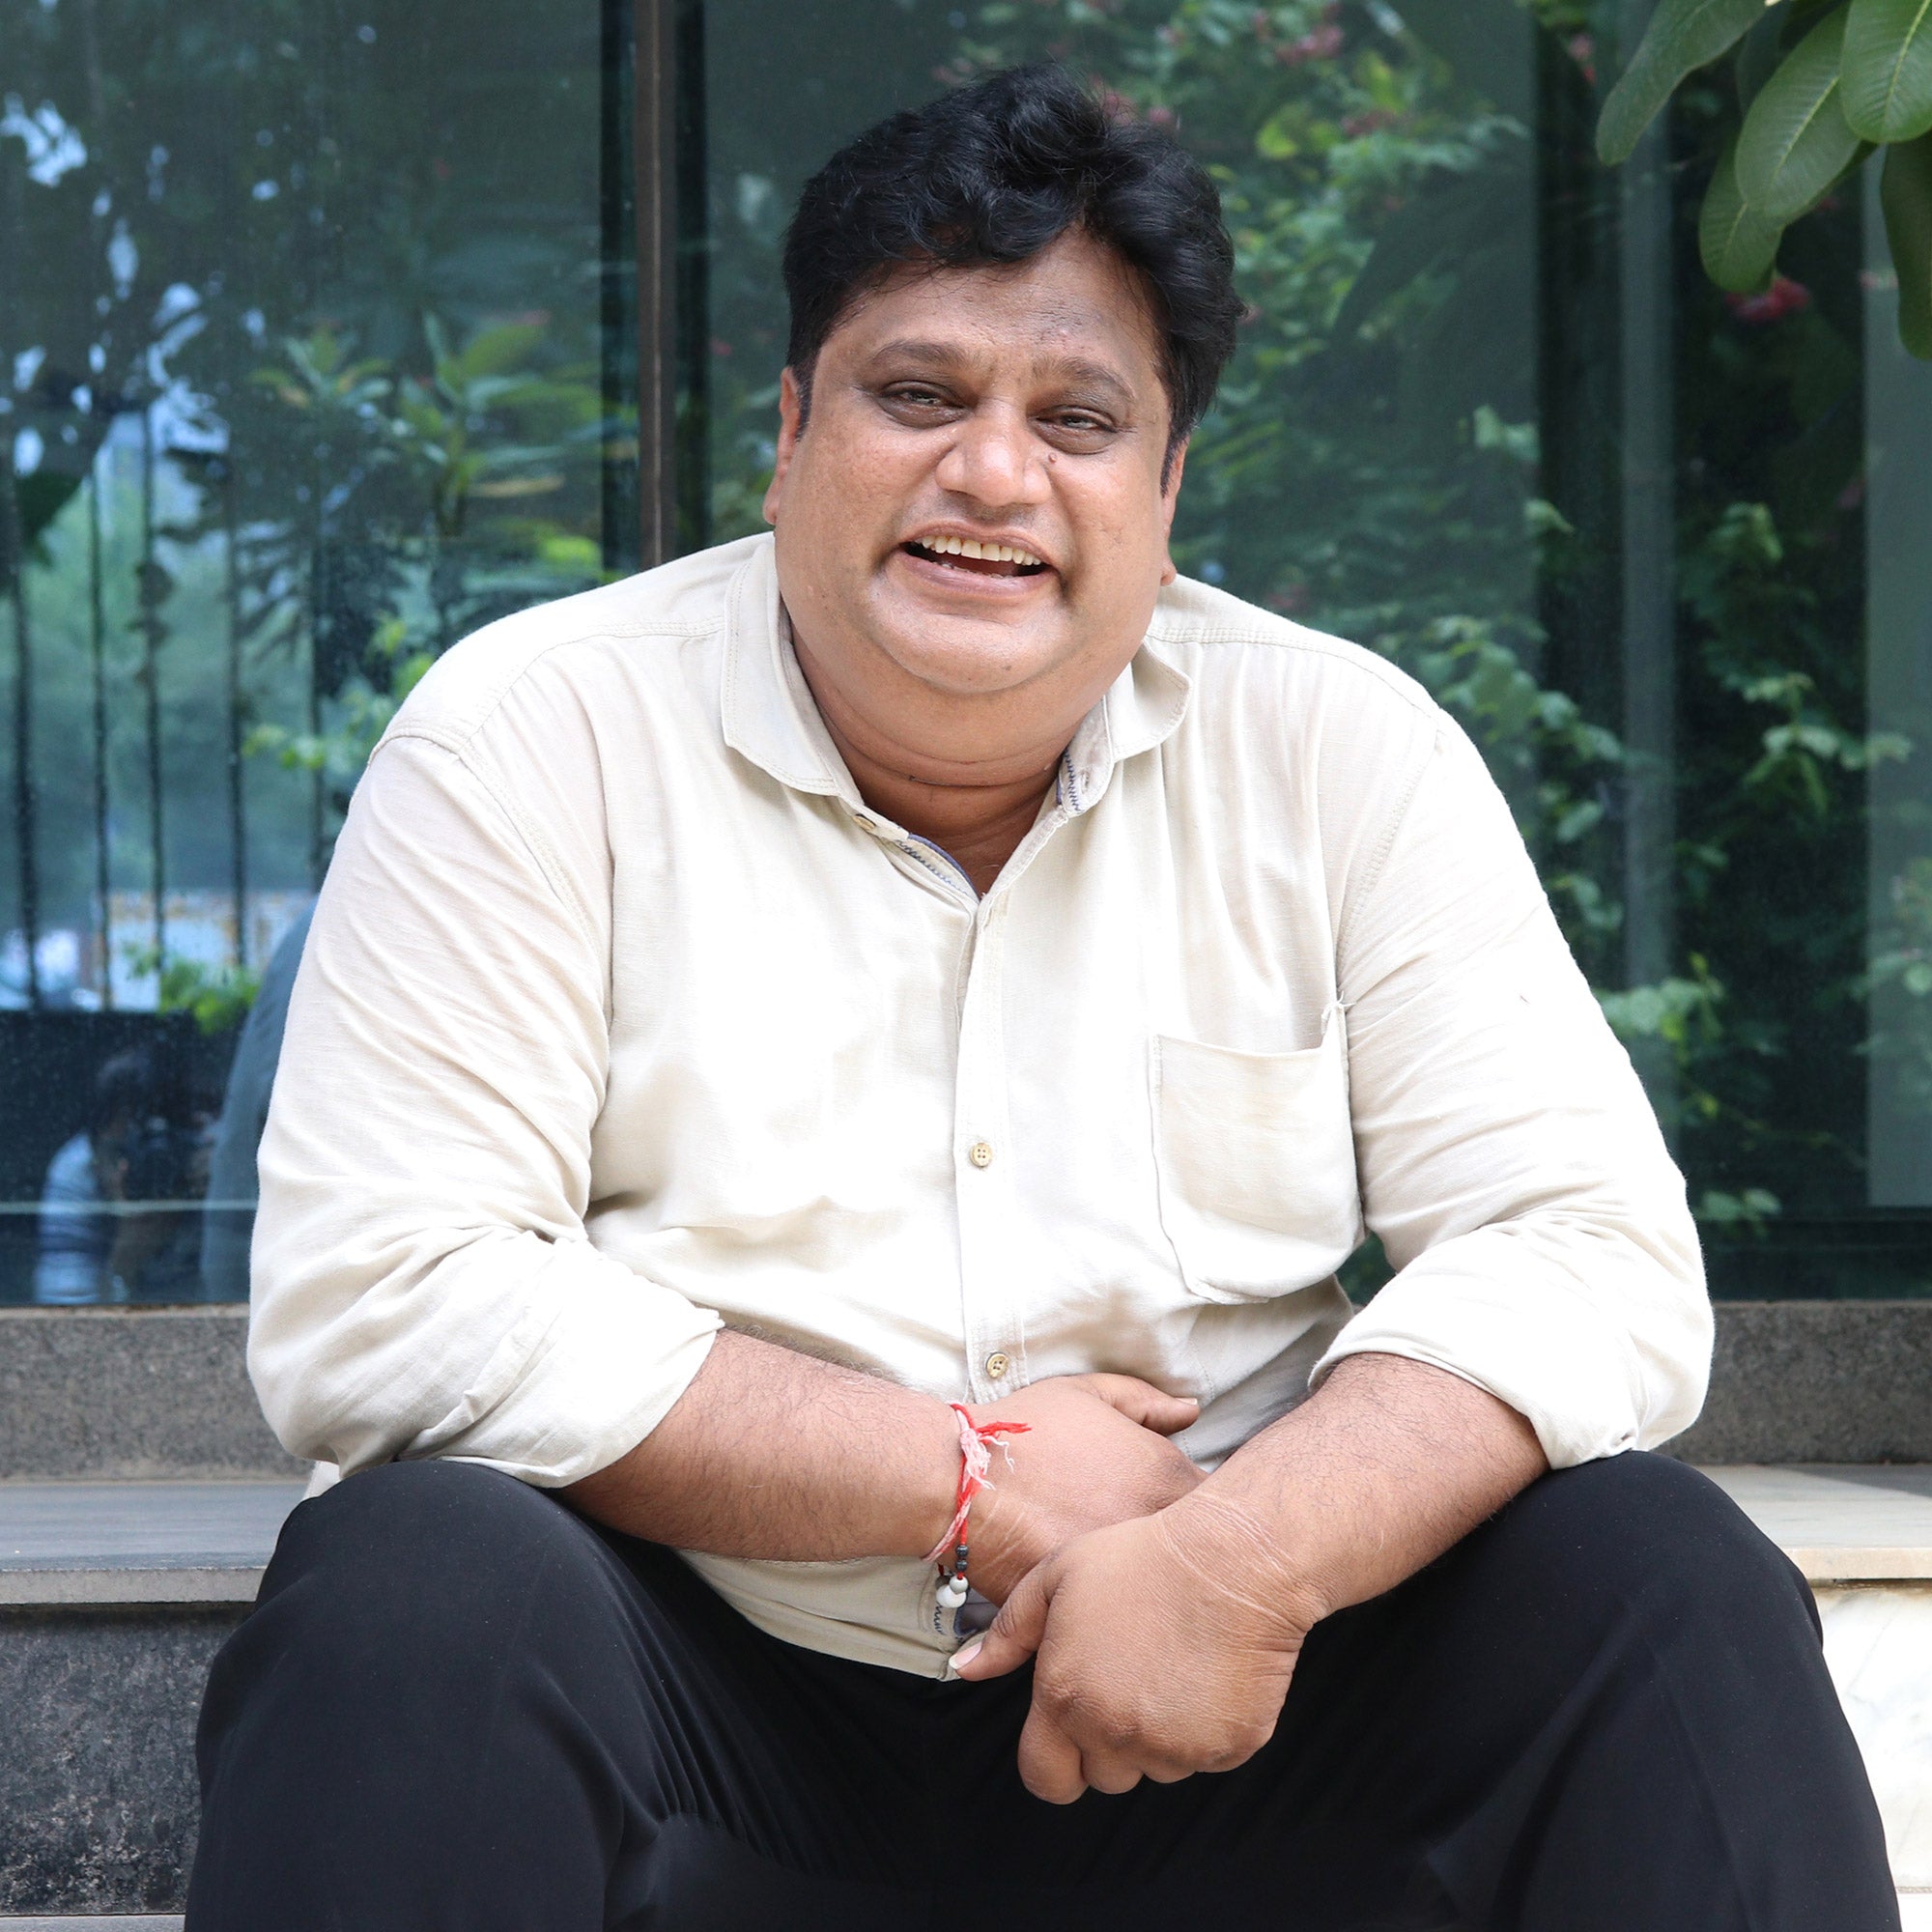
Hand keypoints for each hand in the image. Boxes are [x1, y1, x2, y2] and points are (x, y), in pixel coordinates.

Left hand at [951, 1492, 1318, 1801]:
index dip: (1052, 1760)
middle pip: (1102, 1775)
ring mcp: (1176, 1747)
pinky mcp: (1229, 1748)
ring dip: (1156, 1736)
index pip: (1044, 1777)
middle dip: (1106, 1741)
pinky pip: (1205, 1758)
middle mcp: (1118, 1733)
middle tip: (1125, 1680)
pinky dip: (1203, 1730)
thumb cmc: (1143, 1558)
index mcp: (1067, 1697)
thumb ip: (1009, 1632)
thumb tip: (967, 1669)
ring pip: (1155, 1768)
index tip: (1066, 1738)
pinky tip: (1202, 1674)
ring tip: (1167, 1668)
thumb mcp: (1056, 1575)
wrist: (1232, 1559)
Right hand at [955, 1374, 1202, 1604]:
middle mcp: (1157, 1529)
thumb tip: (1191, 1411)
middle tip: (1178, 1560)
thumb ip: (1146, 1402)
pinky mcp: (1092, 1611)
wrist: (959, 1480)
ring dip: (1164, 1595)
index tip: (1198, 1518)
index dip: (1219, 1515)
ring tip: (1147, 1591)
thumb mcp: (1086, 1394)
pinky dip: (1120, 1620)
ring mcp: (1127, 1576)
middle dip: (1197, 1561)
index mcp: (1166, 1476)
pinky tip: (1107, 1609)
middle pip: (1209, 1561)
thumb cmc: (1024, 1431)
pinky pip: (1123, 1624)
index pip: (1231, 1507)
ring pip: (1169, 1598)